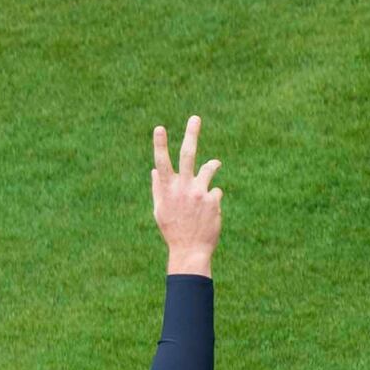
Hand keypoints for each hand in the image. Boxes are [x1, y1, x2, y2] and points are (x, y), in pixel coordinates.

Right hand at [152, 115, 221, 274]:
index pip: (162, 162)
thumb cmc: (172, 230)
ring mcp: (199, 193)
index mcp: (167, 189)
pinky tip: (209, 212)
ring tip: (215, 164)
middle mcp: (183, 188)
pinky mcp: (213, 201)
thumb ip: (158, 188)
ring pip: (209, 168)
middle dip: (191, 134)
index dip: (160, 144)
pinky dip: (212, 198)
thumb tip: (155, 169)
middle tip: (195, 118)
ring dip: (213, 165)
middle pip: (188, 155)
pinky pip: (215, 191)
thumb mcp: (160, 210)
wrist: (190, 251)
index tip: (159, 128)